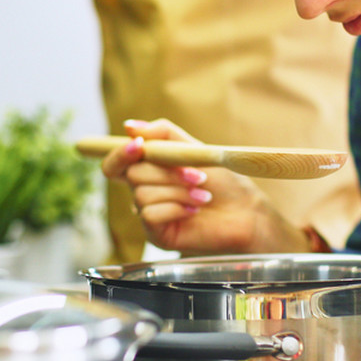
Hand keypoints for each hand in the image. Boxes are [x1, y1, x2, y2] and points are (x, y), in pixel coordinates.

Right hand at [99, 118, 307, 254]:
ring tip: (202, 196)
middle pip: (132, 175)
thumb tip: (129, 126)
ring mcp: (149, 214)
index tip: (139, 145)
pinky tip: (194, 210)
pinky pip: (149, 215)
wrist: (245, 211)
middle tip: (198, 176)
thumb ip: (162, 134)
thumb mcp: (193, 149)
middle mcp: (143, 192)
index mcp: (148, 170)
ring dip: (178, 191)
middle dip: (168, 172)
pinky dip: (175, 208)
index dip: (120, 153)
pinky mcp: (156, 234)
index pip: (115, 163)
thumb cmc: (222, 181)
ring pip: (142, 195)